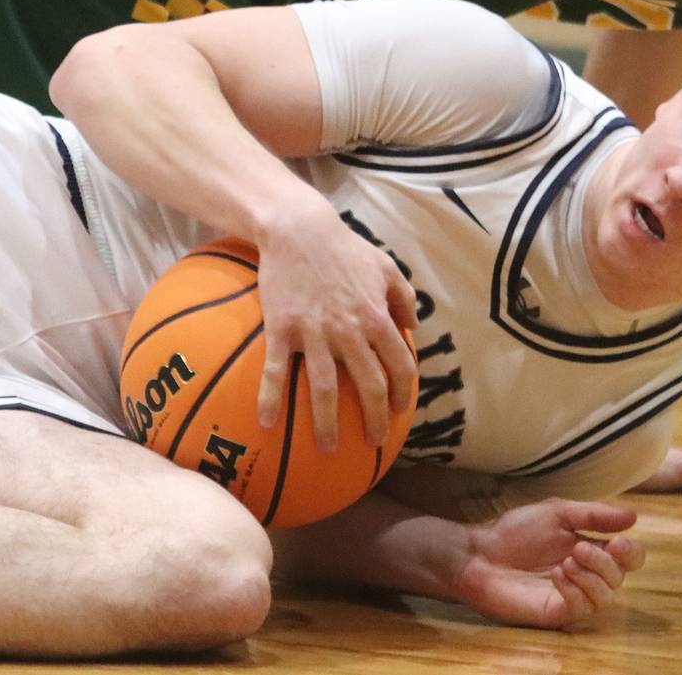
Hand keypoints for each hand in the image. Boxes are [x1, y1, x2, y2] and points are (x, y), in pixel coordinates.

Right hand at [255, 198, 418, 450]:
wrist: (299, 230)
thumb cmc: (345, 248)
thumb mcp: (386, 266)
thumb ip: (403, 297)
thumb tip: (413, 327)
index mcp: (377, 317)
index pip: (399, 365)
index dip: (403, 391)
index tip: (401, 411)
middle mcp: (349, 331)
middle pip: (369, 385)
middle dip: (374, 419)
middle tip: (373, 441)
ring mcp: (314, 333)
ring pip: (326, 389)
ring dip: (328, 424)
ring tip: (328, 449)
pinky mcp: (282, 329)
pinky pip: (275, 371)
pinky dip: (271, 399)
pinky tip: (268, 424)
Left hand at [455, 500, 645, 627]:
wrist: (480, 553)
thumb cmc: (515, 532)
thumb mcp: (557, 513)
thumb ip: (593, 515)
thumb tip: (633, 517)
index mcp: (591, 548)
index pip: (628, 557)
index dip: (632, 552)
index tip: (619, 541)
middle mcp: (586, 574)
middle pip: (621, 577)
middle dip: (606, 562)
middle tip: (579, 549)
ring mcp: (572, 595)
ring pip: (605, 596)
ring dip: (592, 576)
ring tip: (566, 561)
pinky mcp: (556, 612)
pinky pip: (581, 608)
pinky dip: (575, 589)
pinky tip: (558, 575)